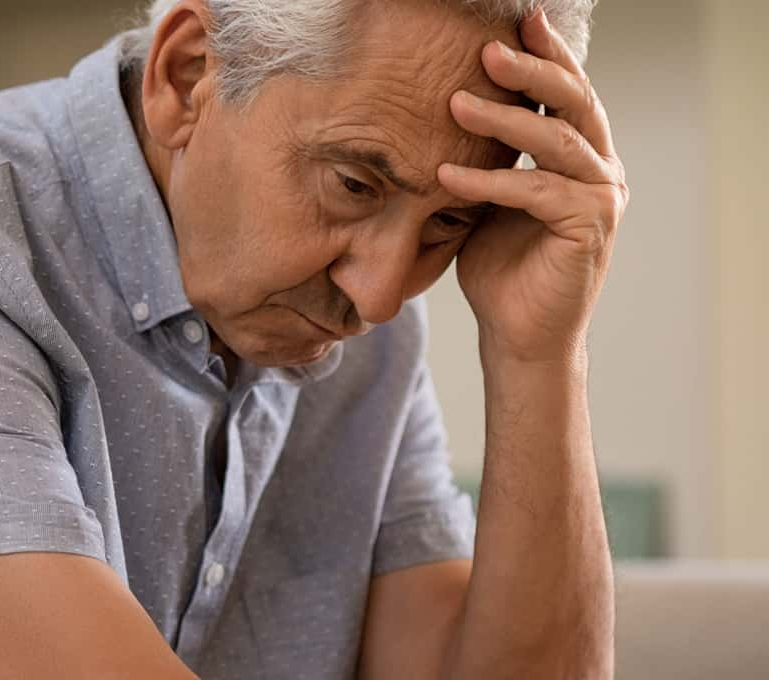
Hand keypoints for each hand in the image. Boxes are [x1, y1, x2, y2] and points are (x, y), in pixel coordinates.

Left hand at [438, 9, 628, 365]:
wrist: (515, 332)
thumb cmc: (499, 266)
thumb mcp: (486, 199)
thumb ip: (485, 157)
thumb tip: (445, 109)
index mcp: (580, 157)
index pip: (567, 95)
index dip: (546, 56)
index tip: (516, 22)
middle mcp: (600, 170)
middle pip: (573, 103)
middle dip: (532, 71)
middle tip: (489, 49)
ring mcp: (601, 197)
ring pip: (557, 141)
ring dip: (504, 118)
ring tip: (455, 101)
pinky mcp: (589, 227)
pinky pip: (537, 190)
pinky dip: (490, 180)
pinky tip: (447, 175)